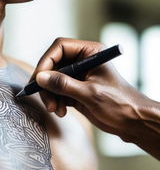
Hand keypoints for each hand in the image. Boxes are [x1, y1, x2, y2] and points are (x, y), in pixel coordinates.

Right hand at [31, 38, 159, 154]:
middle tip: (47, 101)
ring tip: (55, 109)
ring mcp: (77, 77)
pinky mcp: (74, 91)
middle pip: (53, 65)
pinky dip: (55, 102)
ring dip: (50, 96)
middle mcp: (82, 62)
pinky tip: (61, 112)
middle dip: (47, 84)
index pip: (60, 47)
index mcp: (90, 53)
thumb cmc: (119, 103)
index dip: (46, 61)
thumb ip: (64, 85)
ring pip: (53, 81)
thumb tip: (40, 77)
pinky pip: (57, 92)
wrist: (131, 121)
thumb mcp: (90, 93)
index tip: (39, 79)